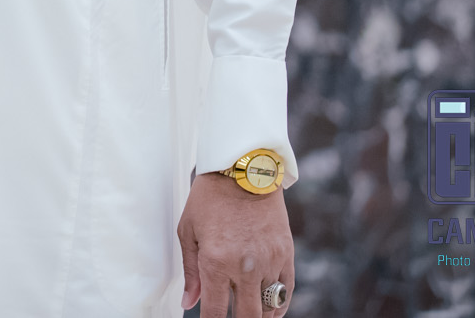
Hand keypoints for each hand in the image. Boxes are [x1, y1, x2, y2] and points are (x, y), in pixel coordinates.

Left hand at [178, 172, 294, 316]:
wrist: (244, 170)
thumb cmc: (210, 198)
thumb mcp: (188, 231)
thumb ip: (190, 271)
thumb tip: (189, 303)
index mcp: (216, 262)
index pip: (215, 312)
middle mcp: (245, 267)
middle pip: (246, 317)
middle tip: (228, 317)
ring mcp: (269, 262)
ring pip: (268, 309)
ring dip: (256, 316)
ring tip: (246, 313)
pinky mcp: (286, 255)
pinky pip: (286, 293)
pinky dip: (278, 307)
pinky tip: (268, 311)